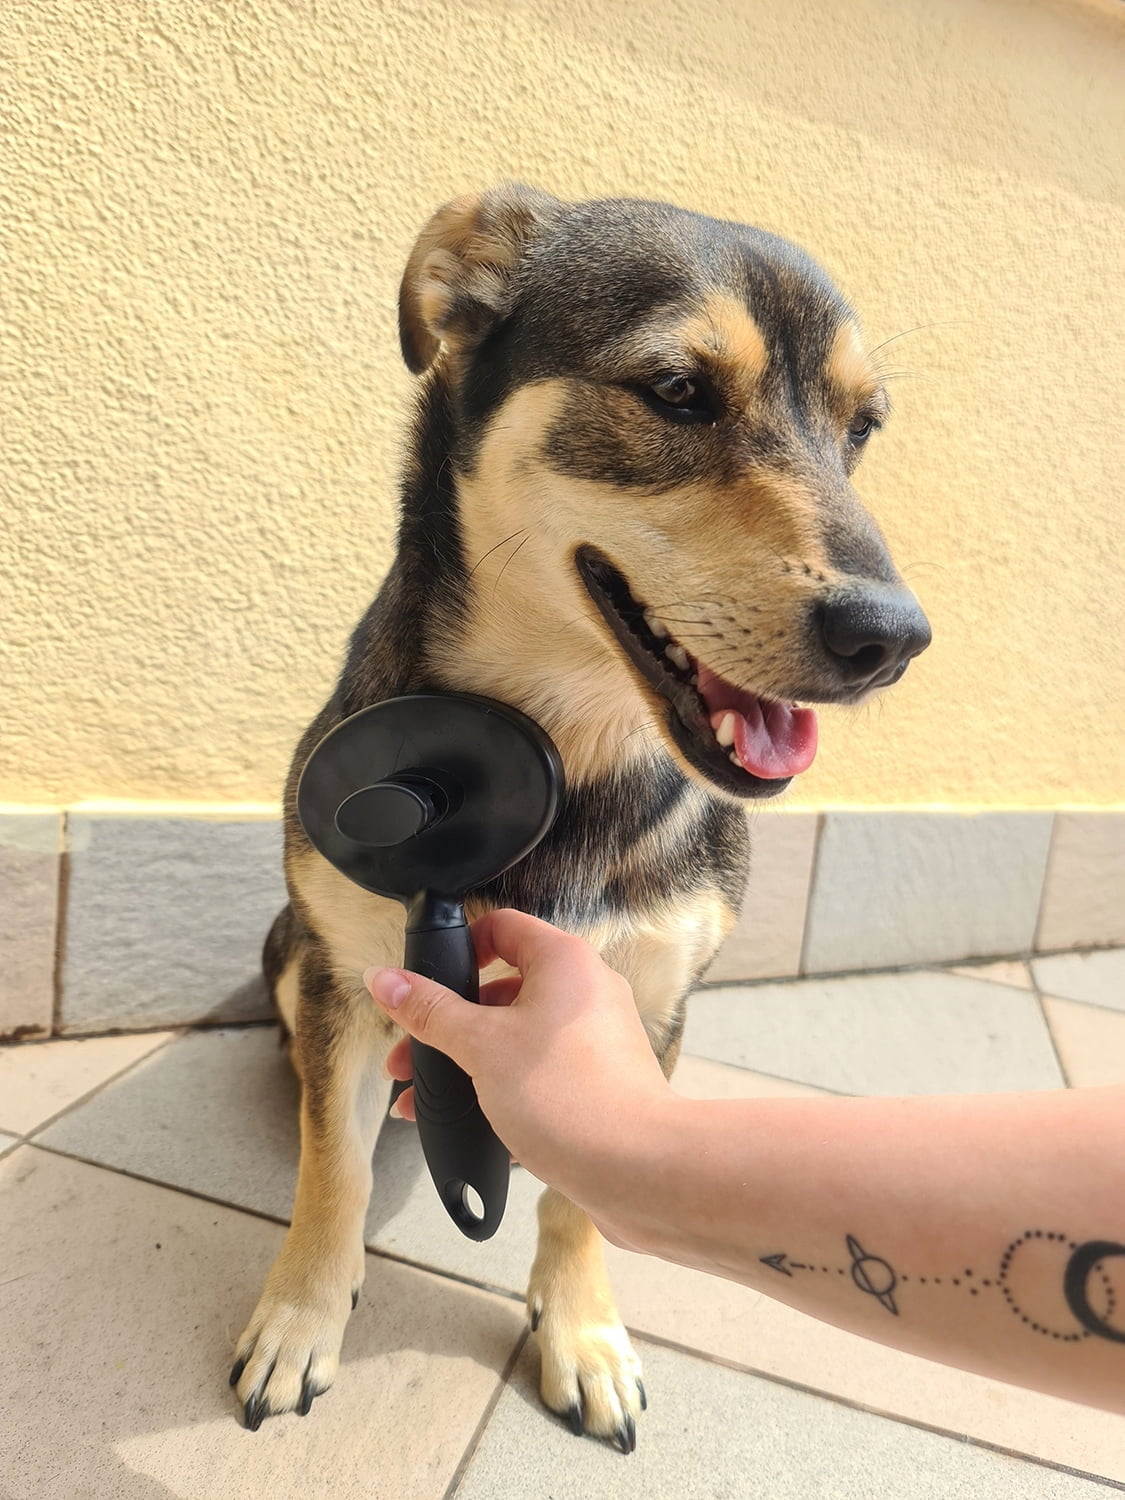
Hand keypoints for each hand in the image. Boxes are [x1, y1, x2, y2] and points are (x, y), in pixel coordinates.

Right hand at [364, 908, 672, 1220]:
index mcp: (564, 962)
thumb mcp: (480, 1046)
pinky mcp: (599, 1081)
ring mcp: (596, 1038)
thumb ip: (429, 1011)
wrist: (637, 1170)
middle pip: (501, 990)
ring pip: (517, 1037)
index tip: (426, 983)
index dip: (458, 949)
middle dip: (449, 1025)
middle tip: (411, 1057)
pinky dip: (502, 1090)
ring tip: (424, 1103)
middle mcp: (586, 991)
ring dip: (468, 1064)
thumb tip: (385, 978)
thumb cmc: (571, 1097)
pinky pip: (539, 1073)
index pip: (501, 927)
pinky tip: (469, 1125)